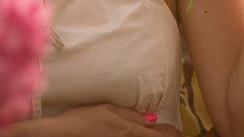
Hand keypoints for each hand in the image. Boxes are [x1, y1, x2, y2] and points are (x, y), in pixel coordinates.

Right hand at [8, 104, 167, 135]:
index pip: (157, 134)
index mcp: (129, 130)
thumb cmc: (83, 119)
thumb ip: (131, 115)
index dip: (171, 134)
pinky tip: (140, 134)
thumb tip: (152, 118)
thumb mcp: (109, 110)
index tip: (181, 134)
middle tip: (179, 135)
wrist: (62, 133)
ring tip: (169, 136)